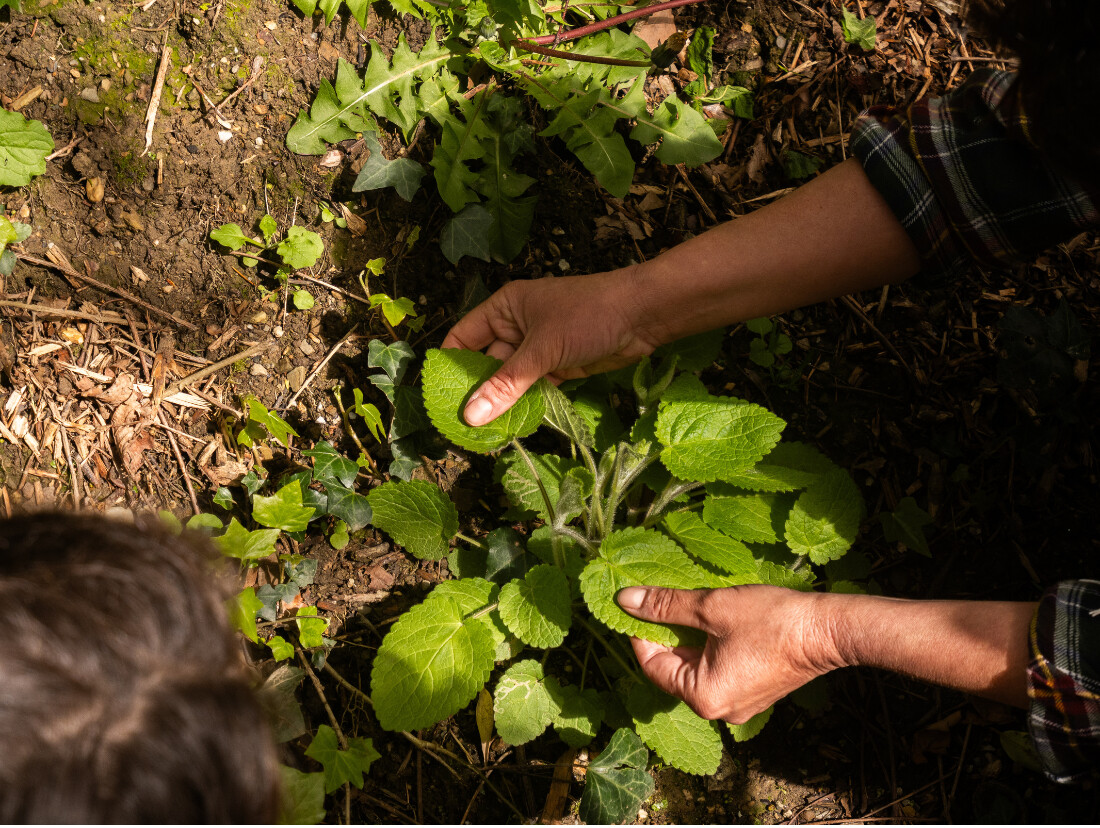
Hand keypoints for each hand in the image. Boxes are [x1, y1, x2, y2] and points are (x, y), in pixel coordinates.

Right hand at [441, 267, 659, 425]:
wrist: (644, 315)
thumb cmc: (588, 316)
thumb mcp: (543, 349)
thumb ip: (507, 384)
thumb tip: (471, 415)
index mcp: (505, 308)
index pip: (464, 337)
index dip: (450, 365)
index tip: (438, 398)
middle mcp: (517, 327)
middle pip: (485, 363)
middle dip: (475, 393)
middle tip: (460, 427)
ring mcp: (539, 349)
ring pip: (510, 380)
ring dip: (500, 404)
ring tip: (483, 435)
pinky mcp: (559, 367)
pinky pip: (533, 389)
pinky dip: (525, 406)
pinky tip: (513, 428)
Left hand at [616, 585, 844, 723]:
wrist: (827, 631)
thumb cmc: (770, 620)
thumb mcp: (711, 607)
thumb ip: (666, 606)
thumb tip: (626, 600)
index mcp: (703, 697)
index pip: (653, 666)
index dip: (640, 633)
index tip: (637, 605)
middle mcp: (719, 711)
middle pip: (675, 670)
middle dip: (666, 635)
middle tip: (660, 601)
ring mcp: (739, 706)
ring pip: (697, 669)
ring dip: (689, 639)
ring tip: (688, 606)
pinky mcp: (754, 693)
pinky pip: (719, 671)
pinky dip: (710, 648)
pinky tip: (714, 621)